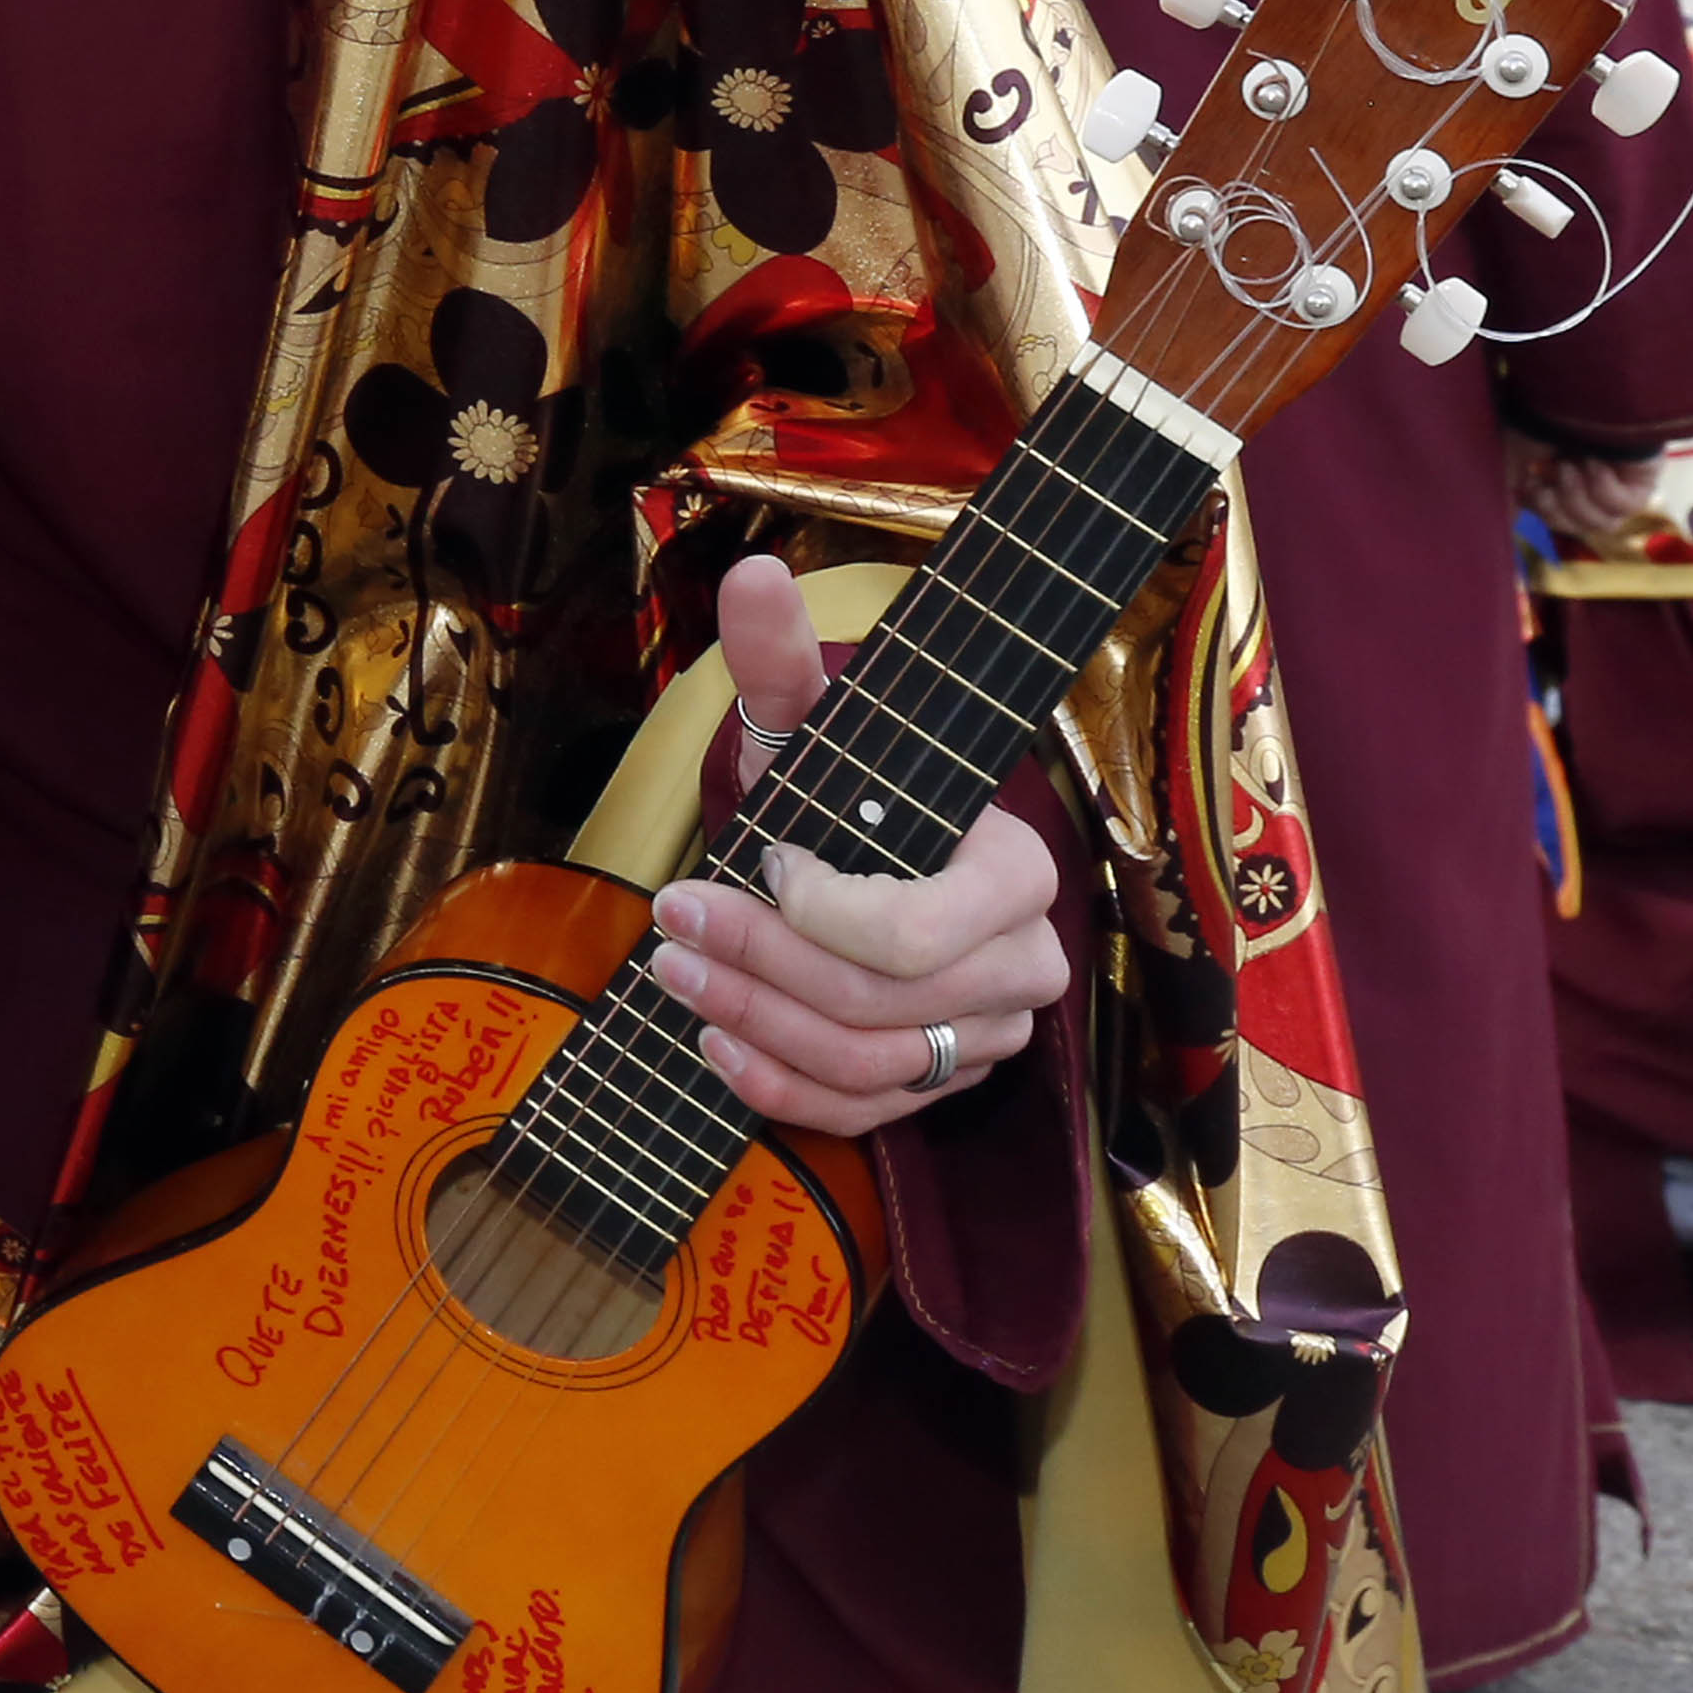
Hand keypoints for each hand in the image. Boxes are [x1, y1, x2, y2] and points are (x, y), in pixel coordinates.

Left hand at [650, 556, 1070, 1132]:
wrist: (860, 856)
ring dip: (755, 1020)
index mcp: (1014, 874)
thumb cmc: (840, 793)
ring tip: (674, 971)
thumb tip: (752, 577)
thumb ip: (783, 660)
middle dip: (760, 962)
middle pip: (881, 1002)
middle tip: (669, 919)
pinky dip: (780, 1086)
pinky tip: (715, 1041)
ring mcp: (987, 1035)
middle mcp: (1023, 964)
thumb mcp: (810, 729)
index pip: (916, 932)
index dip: (815, 912)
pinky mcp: (943, 1085)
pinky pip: (866, 1115)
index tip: (751, 858)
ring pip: (871, 1064)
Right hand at [1509, 433, 1658, 548]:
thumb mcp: (1511, 459)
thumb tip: (1508, 521)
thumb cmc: (1538, 420)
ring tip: (1571, 465)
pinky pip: (1627, 507)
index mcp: (1565, 478)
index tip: (1529, 485)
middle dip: (1558, 508)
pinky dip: (1603, 489)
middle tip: (1548, 474)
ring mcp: (1621, 482)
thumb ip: (1510, 494)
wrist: (1570, 397)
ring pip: (1604, 524)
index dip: (1543, 510)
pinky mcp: (1644, 479)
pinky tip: (1595, 463)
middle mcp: (1594, 481)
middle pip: (1580, 527)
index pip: (1559, 518)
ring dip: (1579, 498)